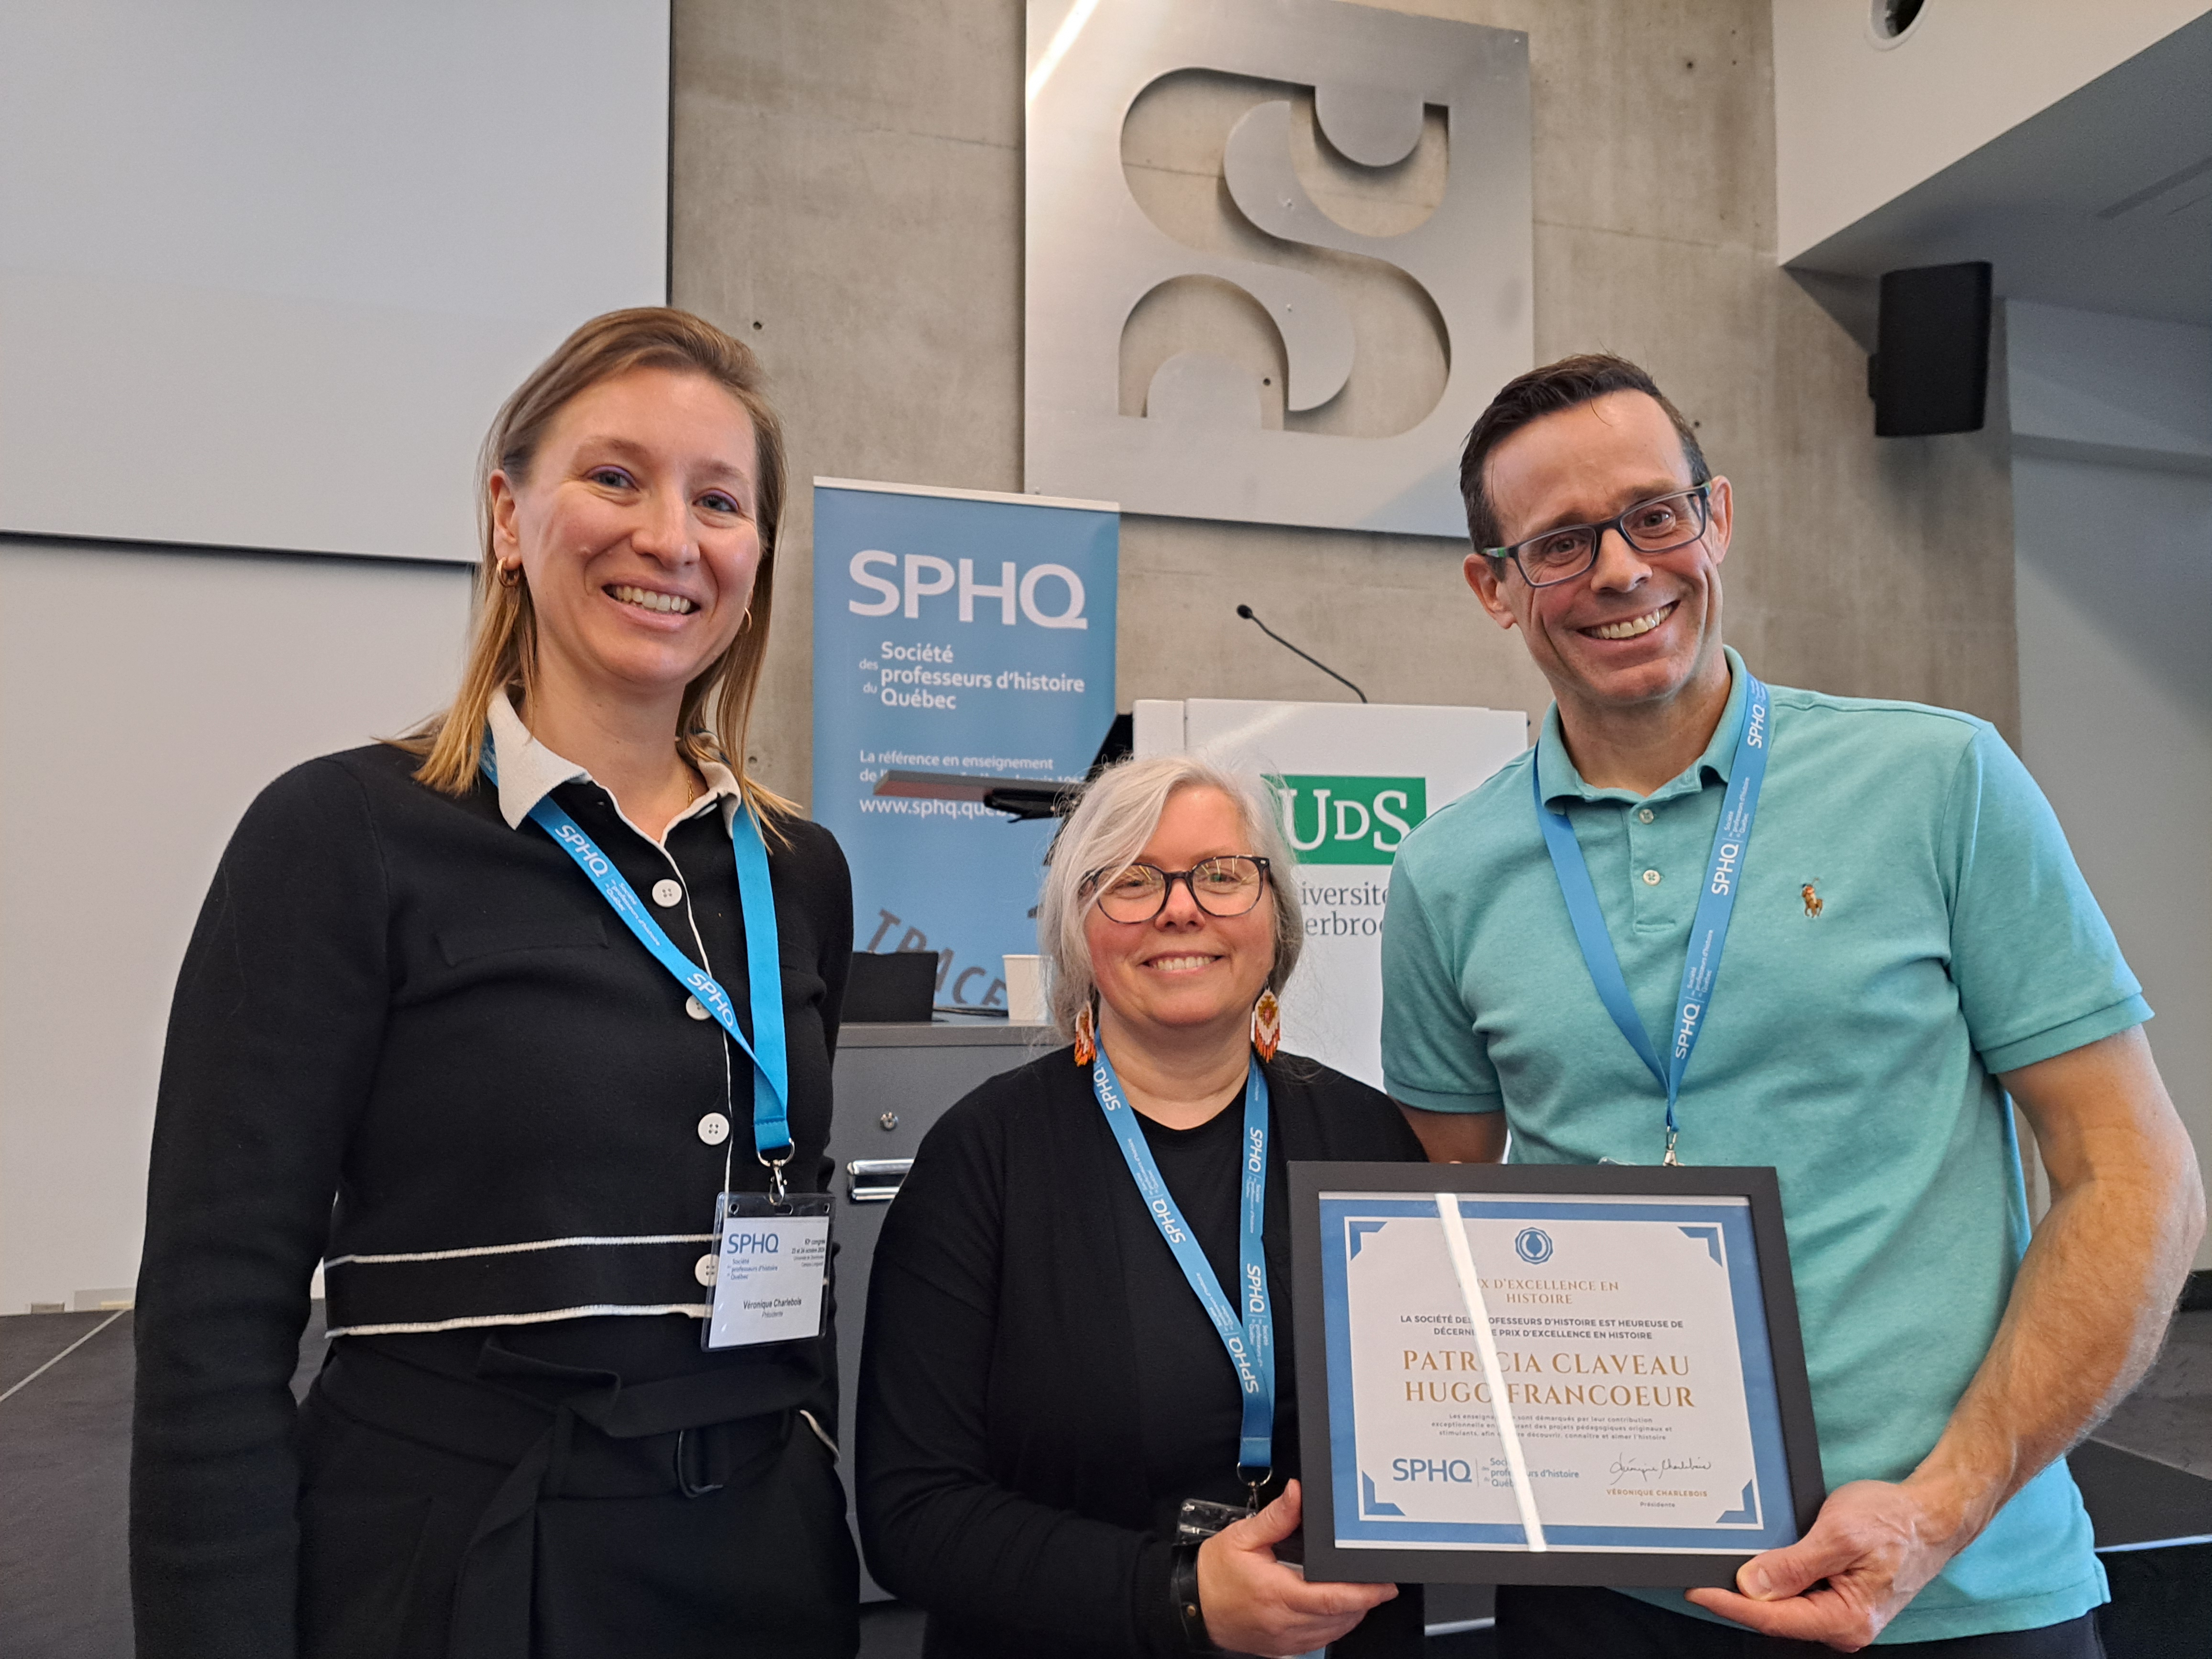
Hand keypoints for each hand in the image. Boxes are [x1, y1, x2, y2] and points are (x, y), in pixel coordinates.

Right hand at [1196, 1480, 1395, 1656]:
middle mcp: (1283, 1621)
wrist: (1191, 1606)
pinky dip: (1334, 1626)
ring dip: (1351, 1614)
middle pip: (1339, 1617)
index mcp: (1276, 1593)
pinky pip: (1319, 1641)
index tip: (1384, 1585)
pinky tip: (1336, 1610)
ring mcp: (1284, 1639)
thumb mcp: (1242, 1537)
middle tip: (1377, 1583)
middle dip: (1364, 1601)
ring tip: (1361, 1593)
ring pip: (1333, 1632)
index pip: (1331, 1598)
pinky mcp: (1282, 1647)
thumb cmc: (1214, 1574)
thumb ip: (1275, 1518)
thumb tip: (1297, 1494)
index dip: (1364, 1593)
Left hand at [1685, 1477, 1973, 1650]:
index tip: (1696, 1589)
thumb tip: (1751, 1586)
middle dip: (1737, 1597)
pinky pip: (1799, 1595)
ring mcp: (1842, 1614)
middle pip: (1776, 1617)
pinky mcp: (1840, 1597)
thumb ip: (1795, 1564)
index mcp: (1846, 1619)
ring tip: (1719, 1565)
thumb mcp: (1841, 1534)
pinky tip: (1757, 1562)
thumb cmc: (1895, 1521)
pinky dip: (1776, 1580)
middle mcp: (1843, 1625)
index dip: (1731, 1604)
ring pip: (1785, 1606)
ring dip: (1755, 1588)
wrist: (1932, 1515)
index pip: (1773, 1619)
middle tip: (1697, 1571)